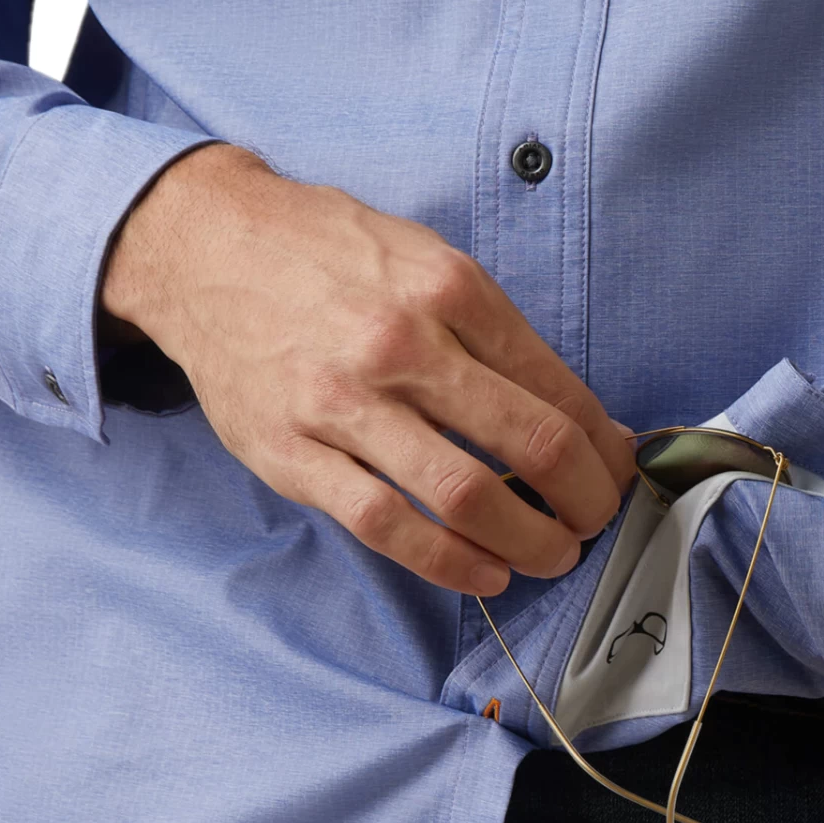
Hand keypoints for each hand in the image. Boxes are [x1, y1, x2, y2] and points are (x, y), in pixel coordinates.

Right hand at [100, 144, 635, 596]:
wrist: (205, 248)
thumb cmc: (330, 255)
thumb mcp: (426, 259)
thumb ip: (499, 335)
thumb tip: (584, 418)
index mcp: (448, 289)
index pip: (556, 389)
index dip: (603, 446)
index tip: (618, 474)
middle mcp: (400, 345)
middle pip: (528, 444)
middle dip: (584, 500)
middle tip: (597, 521)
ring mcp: (343, 405)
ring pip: (464, 496)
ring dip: (530, 541)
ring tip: (553, 555)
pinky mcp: (294, 454)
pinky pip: (387, 526)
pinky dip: (450, 563)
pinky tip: (486, 574)